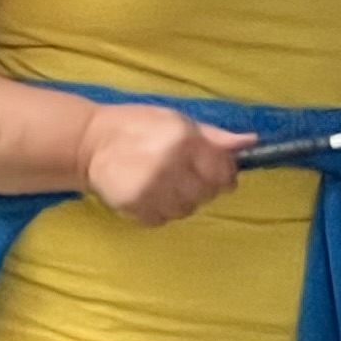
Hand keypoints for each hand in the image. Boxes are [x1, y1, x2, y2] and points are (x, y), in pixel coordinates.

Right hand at [81, 102, 249, 223]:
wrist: (90, 142)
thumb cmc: (137, 126)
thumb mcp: (177, 120)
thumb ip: (215, 136)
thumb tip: (251, 142)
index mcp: (184, 141)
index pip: (223, 172)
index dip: (224, 173)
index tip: (214, 171)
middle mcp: (170, 167)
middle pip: (207, 194)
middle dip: (202, 186)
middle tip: (183, 173)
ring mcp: (152, 190)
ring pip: (187, 210)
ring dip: (182, 200)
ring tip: (164, 182)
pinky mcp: (136, 208)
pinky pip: (164, 219)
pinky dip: (162, 210)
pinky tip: (150, 193)